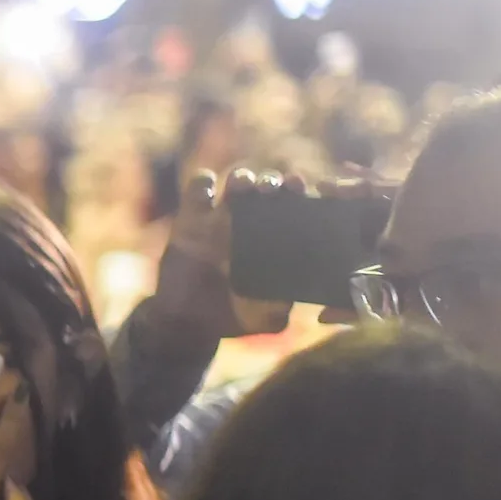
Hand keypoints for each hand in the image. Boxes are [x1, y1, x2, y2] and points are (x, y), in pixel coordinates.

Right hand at [162, 168, 296, 337]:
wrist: (186, 321)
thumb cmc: (230, 315)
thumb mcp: (261, 319)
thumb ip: (279, 308)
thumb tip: (291, 297)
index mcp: (277, 241)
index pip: (298, 208)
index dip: (308, 196)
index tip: (314, 192)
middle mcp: (254, 223)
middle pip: (271, 189)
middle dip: (278, 182)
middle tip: (281, 186)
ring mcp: (221, 218)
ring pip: (239, 182)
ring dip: (244, 178)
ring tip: (244, 185)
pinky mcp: (191, 218)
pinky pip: (198, 189)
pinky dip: (202, 183)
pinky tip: (208, 189)